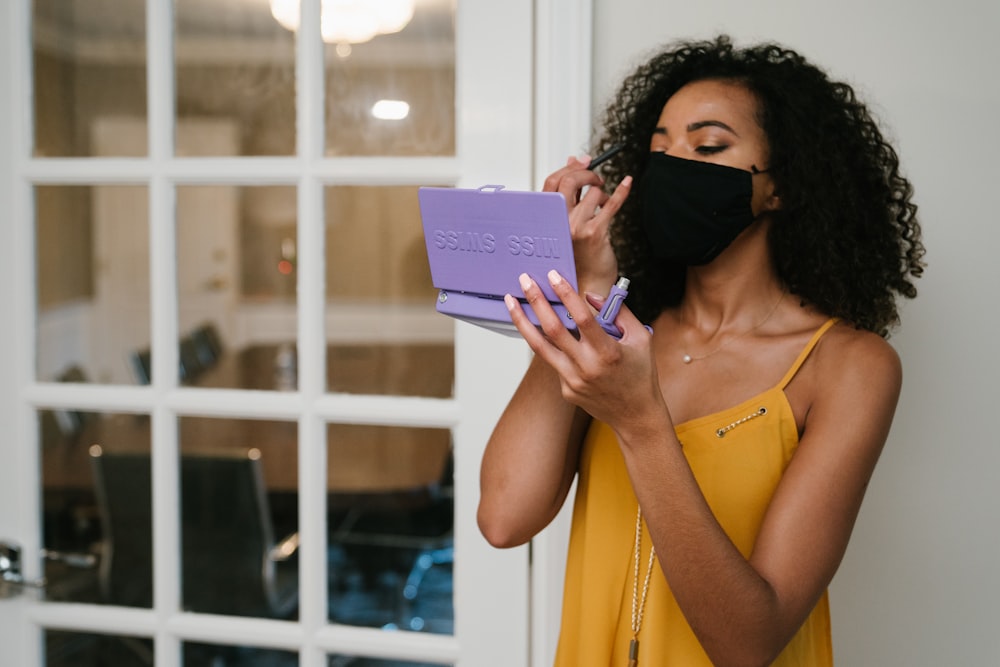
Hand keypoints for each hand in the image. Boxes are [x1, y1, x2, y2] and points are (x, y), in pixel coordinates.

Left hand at [505, 269, 661, 429]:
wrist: (636, 416)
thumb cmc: (641, 373)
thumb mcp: (640, 338)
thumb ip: (619, 313)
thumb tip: (590, 296)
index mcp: (608, 352)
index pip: (582, 318)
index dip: (566, 294)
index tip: (552, 276)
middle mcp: (587, 367)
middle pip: (553, 329)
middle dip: (536, 301)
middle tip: (524, 280)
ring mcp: (573, 381)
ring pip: (540, 347)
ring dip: (523, 321)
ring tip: (511, 302)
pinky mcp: (566, 389)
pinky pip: (554, 361)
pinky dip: (549, 344)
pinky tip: (544, 330)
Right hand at [542, 156, 632, 295]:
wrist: (587, 283)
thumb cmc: (577, 254)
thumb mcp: (567, 221)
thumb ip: (569, 192)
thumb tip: (573, 160)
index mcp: (548, 218)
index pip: (552, 182)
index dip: (569, 167)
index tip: (583, 161)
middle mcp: (558, 222)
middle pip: (569, 181)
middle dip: (586, 173)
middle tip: (596, 179)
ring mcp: (576, 227)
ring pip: (594, 193)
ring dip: (603, 194)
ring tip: (604, 206)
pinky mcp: (595, 233)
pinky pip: (612, 204)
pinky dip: (622, 191)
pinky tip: (627, 183)